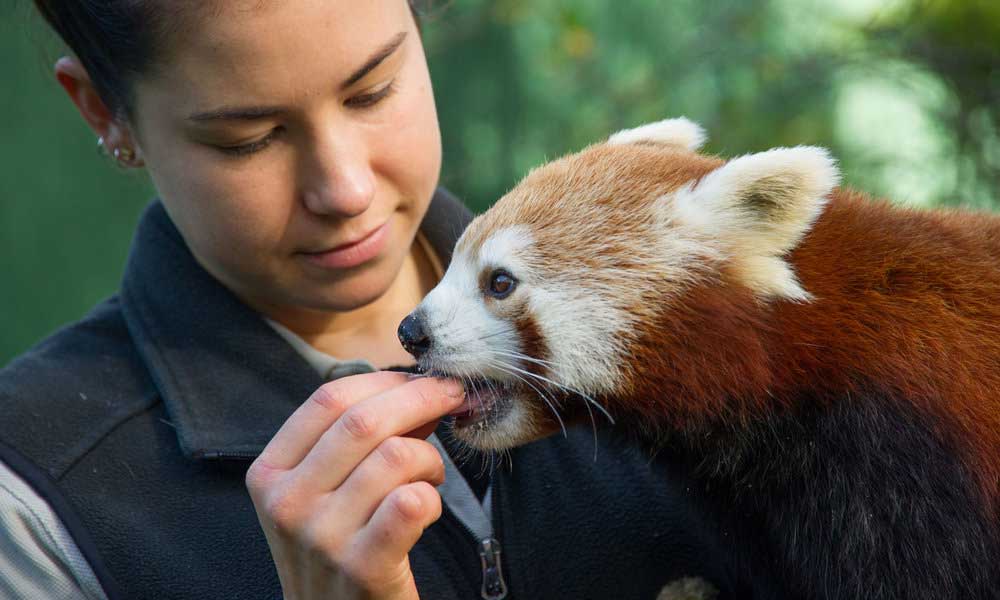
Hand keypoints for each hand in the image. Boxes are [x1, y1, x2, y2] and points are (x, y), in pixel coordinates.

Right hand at [245, 371, 465, 599]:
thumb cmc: (336, 546)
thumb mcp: (326, 490)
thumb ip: (363, 437)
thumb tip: (421, 385)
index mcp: (270, 472)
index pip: (328, 399)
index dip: (384, 379)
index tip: (420, 377)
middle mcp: (287, 502)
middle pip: (364, 420)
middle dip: (421, 398)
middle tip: (453, 397)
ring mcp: (321, 536)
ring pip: (397, 456)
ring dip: (430, 457)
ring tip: (430, 476)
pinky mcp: (361, 566)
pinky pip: (413, 501)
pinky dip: (433, 496)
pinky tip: (426, 507)